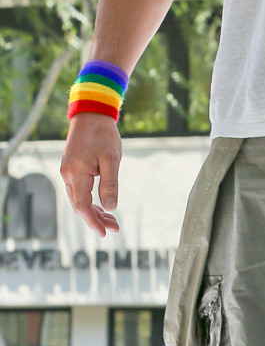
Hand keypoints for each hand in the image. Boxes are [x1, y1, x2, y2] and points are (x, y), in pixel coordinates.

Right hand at [60, 113, 121, 235]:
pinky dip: (89, 200)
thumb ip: (110, 184)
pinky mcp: (71, 168)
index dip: (93, 222)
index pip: (82, 206)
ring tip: (111, 220)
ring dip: (93, 211)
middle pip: (79, 206)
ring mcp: (67, 171)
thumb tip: (110, 208)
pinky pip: (78, 190)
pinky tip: (101, 204)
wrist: (91, 113)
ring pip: (78, 199)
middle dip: (96, 219)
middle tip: (114, 228)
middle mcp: (67, 175)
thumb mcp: (111, 158)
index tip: (105, 232)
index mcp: (76, 173)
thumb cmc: (103, 133)